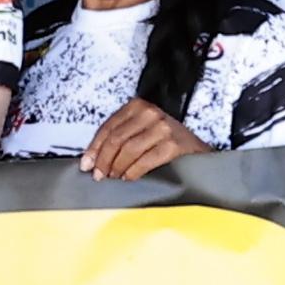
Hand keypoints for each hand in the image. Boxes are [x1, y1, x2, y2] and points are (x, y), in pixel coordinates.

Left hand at [82, 98, 199, 178]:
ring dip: (117, 167)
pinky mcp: (174, 145)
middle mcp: (151, 113)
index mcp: (138, 107)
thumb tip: (92, 159)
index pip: (108, 127)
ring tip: (114, 177)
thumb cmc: (166, 143)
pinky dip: (133, 172)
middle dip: (104, 160)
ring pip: (128, 150)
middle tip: (99, 175)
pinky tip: (129, 178)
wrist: (198, 152)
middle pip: (116, 139)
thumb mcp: (141, 132)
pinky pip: (145, 161)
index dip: (94, 148)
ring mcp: (163, 128)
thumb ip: (119, 139)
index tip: (86, 164)